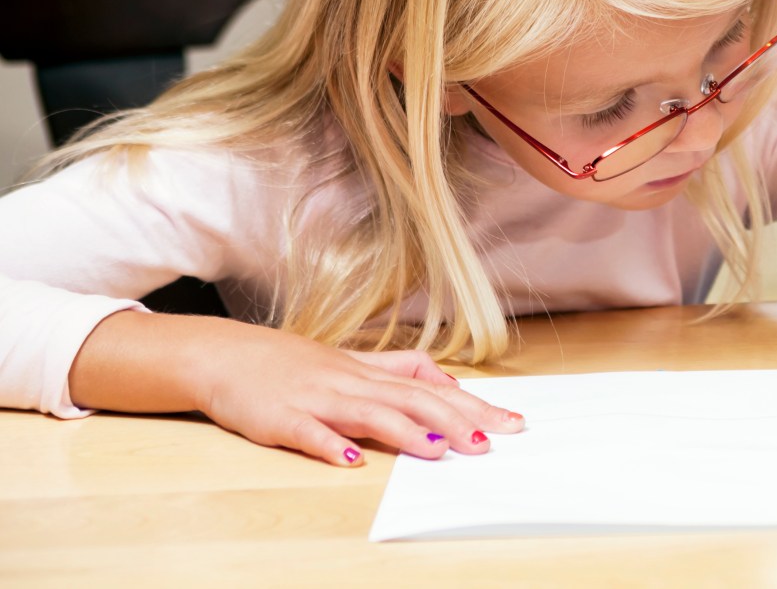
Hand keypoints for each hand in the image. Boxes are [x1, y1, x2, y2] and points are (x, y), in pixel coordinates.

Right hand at [71, 312, 523, 466]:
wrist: (225, 355)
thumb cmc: (291, 363)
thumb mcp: (351, 362)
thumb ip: (398, 370)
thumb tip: (447, 382)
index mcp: (369, 372)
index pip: (432, 388)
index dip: (472, 404)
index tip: (511, 421)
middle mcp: (351, 382)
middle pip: (412, 400)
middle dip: (454, 421)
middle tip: (490, 442)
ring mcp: (317, 399)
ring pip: (369, 413)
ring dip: (406, 433)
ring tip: (439, 451)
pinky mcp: (282, 419)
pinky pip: (310, 433)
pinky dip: (331, 446)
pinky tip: (353, 461)